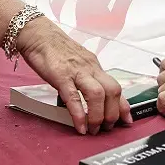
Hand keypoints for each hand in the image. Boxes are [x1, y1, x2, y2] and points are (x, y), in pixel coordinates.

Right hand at [16, 17, 130, 134]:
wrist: (38, 34)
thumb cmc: (55, 50)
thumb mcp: (77, 64)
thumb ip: (86, 79)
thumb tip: (92, 97)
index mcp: (94, 67)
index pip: (116, 87)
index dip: (123, 106)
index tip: (126, 121)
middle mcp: (90, 68)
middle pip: (113, 90)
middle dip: (113, 114)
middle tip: (106, 128)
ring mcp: (76, 71)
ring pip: (97, 94)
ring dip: (98, 116)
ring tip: (93, 129)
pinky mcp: (60, 75)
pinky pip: (73, 97)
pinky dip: (79, 115)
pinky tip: (80, 126)